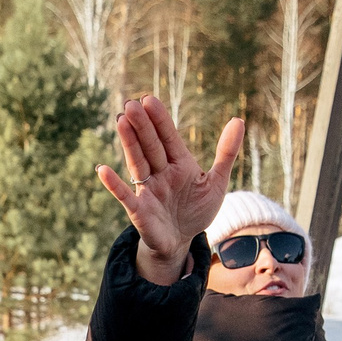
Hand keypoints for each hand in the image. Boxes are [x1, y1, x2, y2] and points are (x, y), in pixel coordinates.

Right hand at [96, 97, 243, 285]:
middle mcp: (161, 172)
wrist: (182, 241)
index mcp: (179, 163)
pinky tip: (103, 170)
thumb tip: (239, 120)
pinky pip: (125, 195)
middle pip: (150, 145)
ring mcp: (148, 189)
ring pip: (137, 162)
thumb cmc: (196, 209)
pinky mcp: (139, 210)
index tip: (149, 99)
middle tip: (131, 103)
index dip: (159, 119)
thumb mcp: (216, 182)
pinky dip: (114, 184)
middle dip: (142, 125)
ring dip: (129, 143)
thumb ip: (226, 152)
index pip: (168, 137)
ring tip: (120, 121)